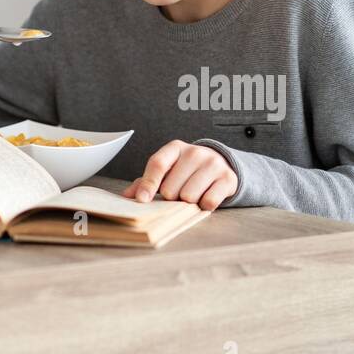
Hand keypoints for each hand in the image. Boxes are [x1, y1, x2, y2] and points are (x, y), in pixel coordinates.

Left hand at [122, 141, 236, 210]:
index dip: (148, 183)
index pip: (157, 164)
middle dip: (172, 197)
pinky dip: (204, 206)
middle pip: (171, 188)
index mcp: (175, 148)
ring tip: (193, 193)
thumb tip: (127, 196)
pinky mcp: (227, 178)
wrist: (221, 164)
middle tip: (179, 192)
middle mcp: (194, 152)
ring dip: (188, 202)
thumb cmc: (187, 170)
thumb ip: (146, 181)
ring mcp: (213, 164)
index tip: (142, 199)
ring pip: (189, 197)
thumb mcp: (167, 170)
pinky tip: (206, 196)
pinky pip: (209, 202)